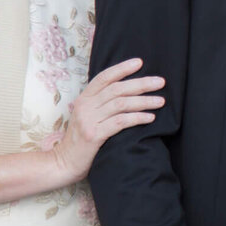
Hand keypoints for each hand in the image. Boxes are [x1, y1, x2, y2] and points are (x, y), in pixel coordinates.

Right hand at [49, 57, 164, 182]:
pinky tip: (150, 118)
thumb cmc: (82, 140)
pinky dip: (137, 118)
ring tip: (160, 101)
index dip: (122, 68)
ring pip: (121, 104)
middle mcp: (85, 106)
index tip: (140, 62)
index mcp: (84, 99)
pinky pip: (120, 122)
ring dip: (144, 101)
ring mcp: (88, 121)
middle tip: (160, 82)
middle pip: (117, 89)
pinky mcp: (94, 136)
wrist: (64, 163)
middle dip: (141, 84)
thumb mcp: (87, 116)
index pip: (104, 77)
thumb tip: (130, 91)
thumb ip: (102, 103)